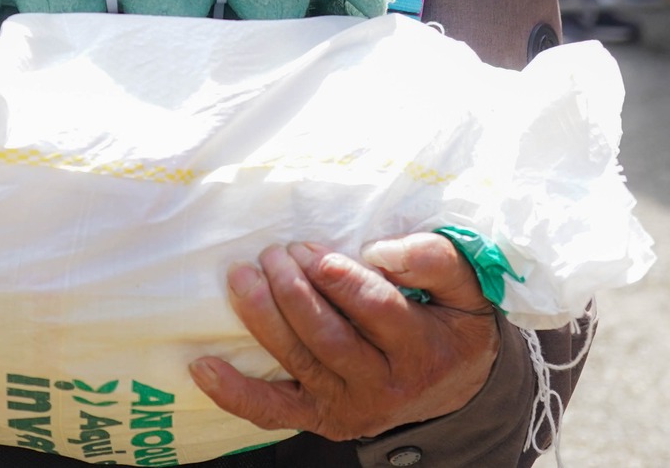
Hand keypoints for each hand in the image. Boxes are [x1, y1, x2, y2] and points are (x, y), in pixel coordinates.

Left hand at [190, 232, 500, 440]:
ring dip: (263, 319)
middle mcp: (384, 385)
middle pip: (330, 338)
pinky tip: (204, 367)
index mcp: (422, 349)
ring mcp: (348, 406)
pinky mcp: (321, 418)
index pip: (378, 312)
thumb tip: (382, 250)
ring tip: (243, 276)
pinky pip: (273, 411)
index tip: (312, 251)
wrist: (456, 386)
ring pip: (298, 362)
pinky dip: (235, 393)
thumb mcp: (465, 289)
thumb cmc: (451, 324)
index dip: (342, 281)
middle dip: (294, 293)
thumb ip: (435, 261)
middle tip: (274, 253)